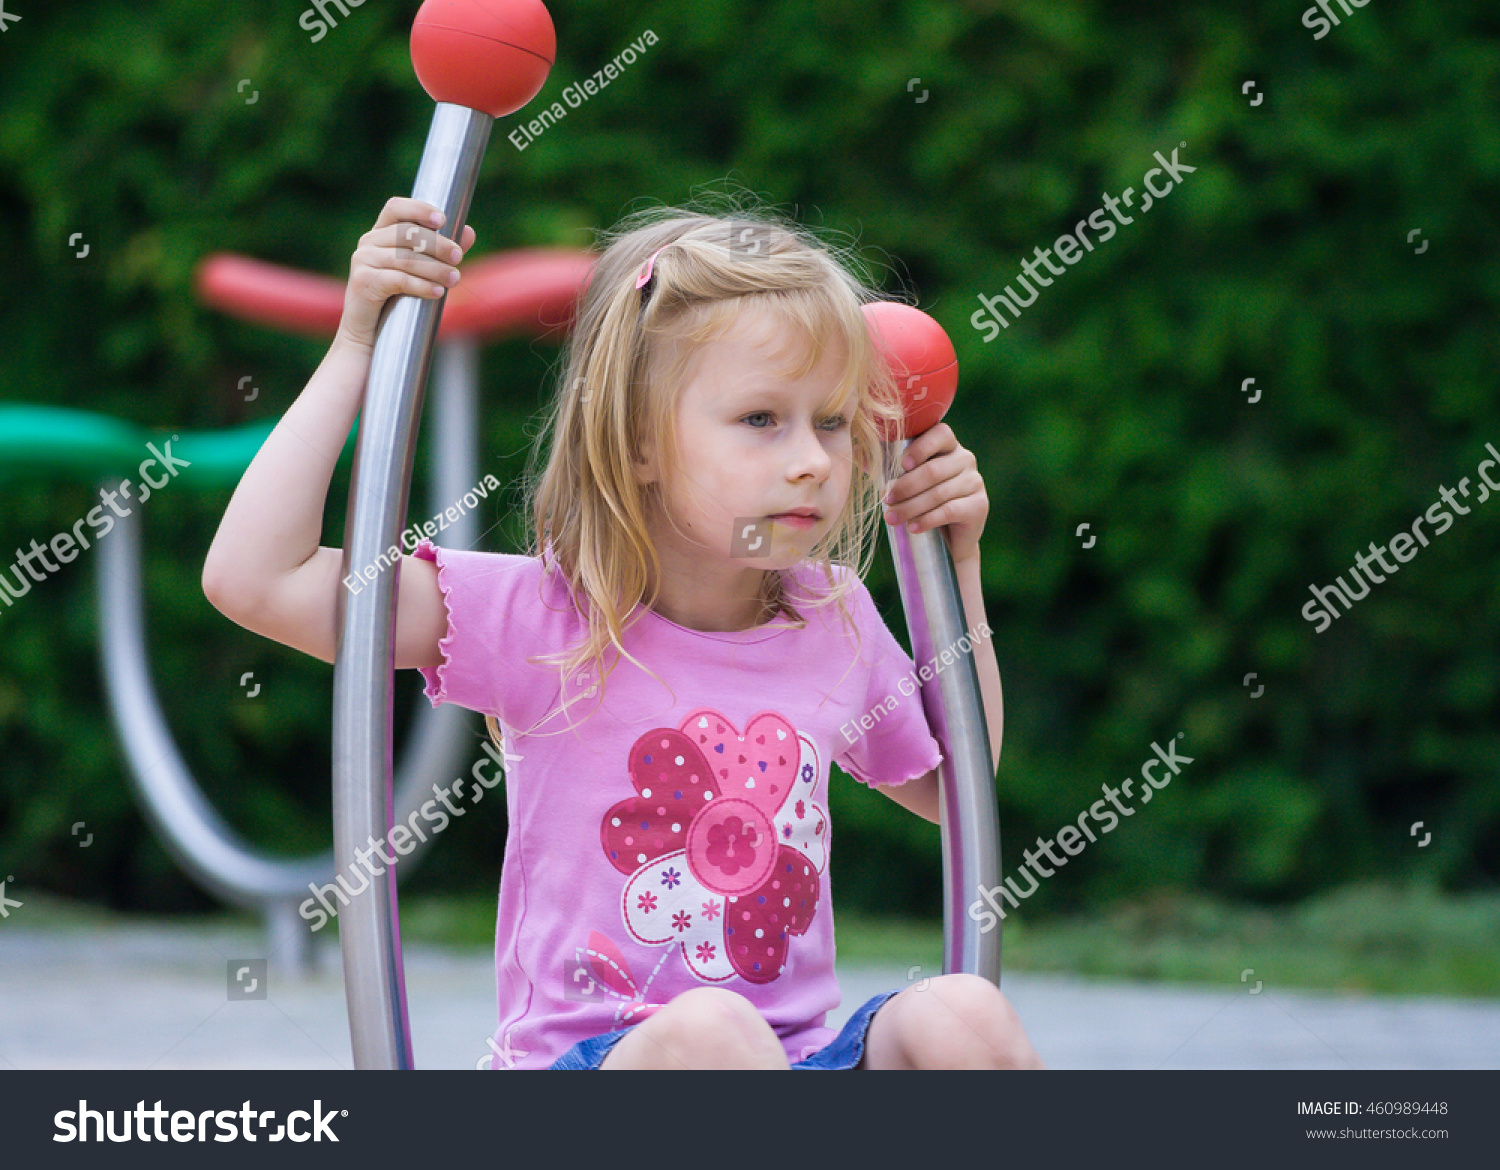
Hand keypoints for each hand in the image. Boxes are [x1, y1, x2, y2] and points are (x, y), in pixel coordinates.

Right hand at [336, 197, 477, 351]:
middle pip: (407, 233)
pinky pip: (398, 280)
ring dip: (435, 269)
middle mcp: (368, 242)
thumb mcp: (421, 271)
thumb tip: (469, 232)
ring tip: (455, 279)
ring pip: (406, 258)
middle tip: (459, 257)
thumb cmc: (397, 299)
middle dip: (438, 244)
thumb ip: (442, 251)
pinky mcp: (363, 281)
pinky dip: (421, 286)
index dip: (418, 208)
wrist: (368, 334)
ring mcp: (363, 260)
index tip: (442, 219)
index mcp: (380, 233)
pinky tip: (438, 293)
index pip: (396, 208)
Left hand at [881, 422, 987, 563]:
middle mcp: (965, 459)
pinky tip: (913, 527)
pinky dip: (927, 520)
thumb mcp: (905, 481)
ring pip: (938, 493)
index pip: (941, 434)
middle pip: (933, 470)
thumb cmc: (922, 502)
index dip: (921, 447)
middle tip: (886, 500)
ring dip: (910, 507)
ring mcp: (975, 482)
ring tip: (891, 518)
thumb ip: (887, 466)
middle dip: (905, 486)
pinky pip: (949, 511)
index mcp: (948, 446)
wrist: (949, 539)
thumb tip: (861, 456)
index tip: (903, 465)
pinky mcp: (979, 506)